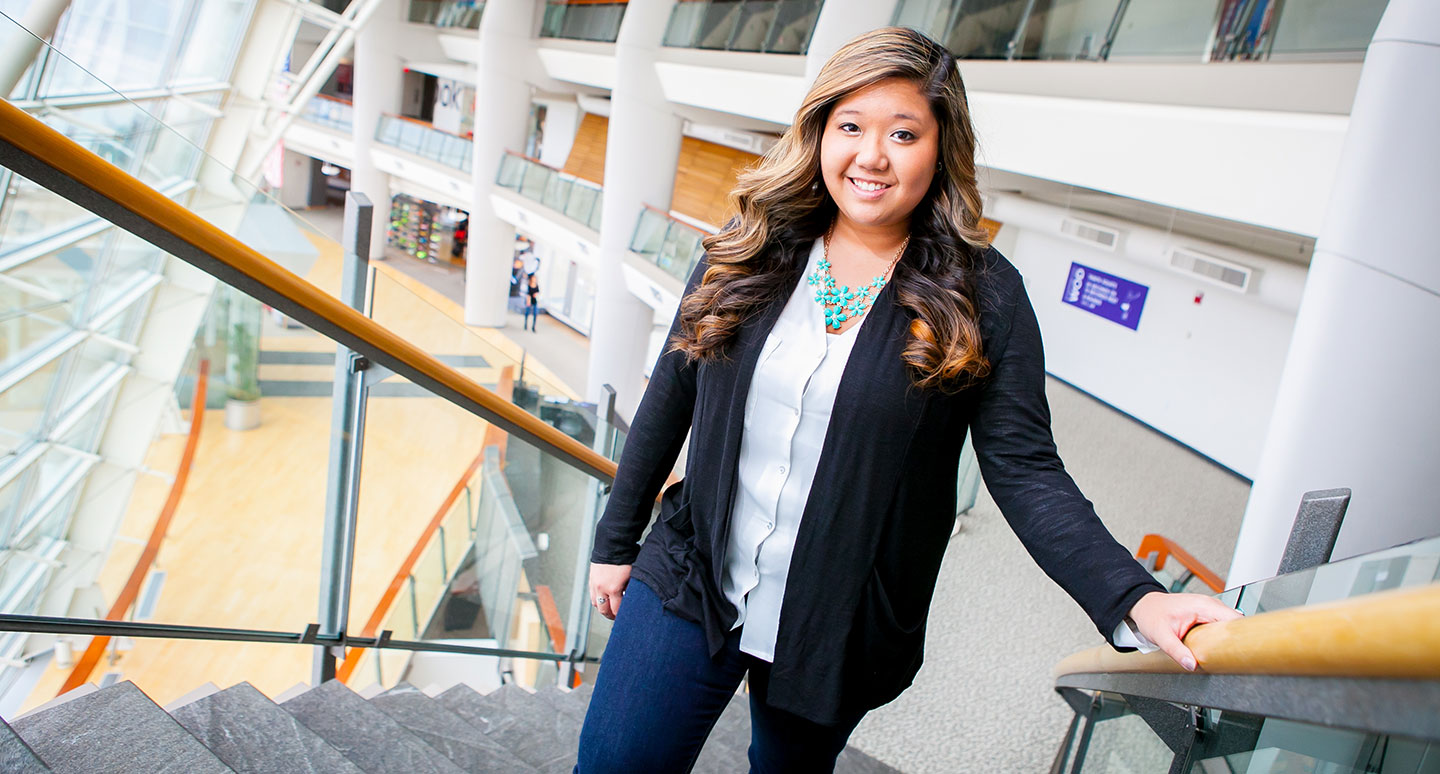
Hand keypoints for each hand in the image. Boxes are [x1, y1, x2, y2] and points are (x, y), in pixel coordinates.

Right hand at [589, 563, 631, 620]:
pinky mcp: (591, 579)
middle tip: (617, 617)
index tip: (626, 616)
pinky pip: (592, 595)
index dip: (621, 615)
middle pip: (604, 610)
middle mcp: (602, 588)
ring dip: (602, 608)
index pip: (616, 610)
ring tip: (610, 608)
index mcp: (613, 588)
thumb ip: (631, 589)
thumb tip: (632, 598)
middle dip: (611, 615)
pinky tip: (604, 598)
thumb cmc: (625, 558)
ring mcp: (594, 584)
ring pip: (596, 604)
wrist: (612, 544)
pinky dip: (597, 599)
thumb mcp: (632, 575)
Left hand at [1127, 591, 1241, 671]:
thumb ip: (1177, 651)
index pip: (1235, 619)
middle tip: (1235, 657)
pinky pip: (1222, 625)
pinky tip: (1218, 647)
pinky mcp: (1208, 614)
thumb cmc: (1151, 615)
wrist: (1144, 606)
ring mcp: (1210, 608)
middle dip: (1237, 639)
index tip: (1243, 651)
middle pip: (1236, 623)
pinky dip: (1222, 636)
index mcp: (1203, 606)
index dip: (1242, 635)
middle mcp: (1210, 604)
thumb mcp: (1161, 635)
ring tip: (1226, 654)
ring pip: (1230, 624)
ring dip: (1230, 638)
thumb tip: (1192, 665)